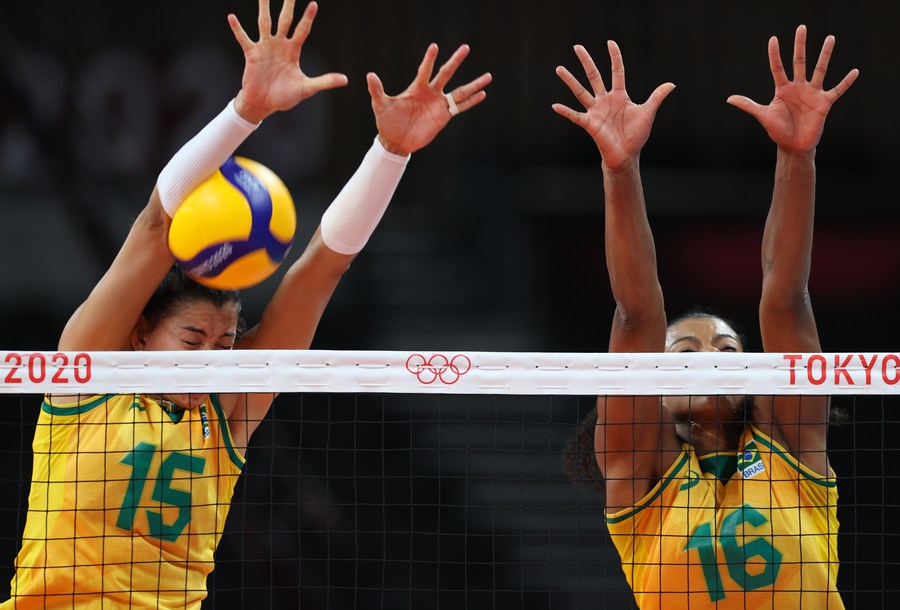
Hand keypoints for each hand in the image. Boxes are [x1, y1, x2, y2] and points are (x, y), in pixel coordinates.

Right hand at [229, 0, 347, 122]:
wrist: (264, 104)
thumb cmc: (285, 96)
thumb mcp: (307, 88)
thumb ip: (324, 82)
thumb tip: (345, 80)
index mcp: (293, 51)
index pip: (302, 30)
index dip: (308, 18)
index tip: (314, 4)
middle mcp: (279, 45)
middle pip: (285, 20)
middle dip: (288, 5)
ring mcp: (265, 47)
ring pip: (264, 22)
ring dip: (264, 8)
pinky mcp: (251, 54)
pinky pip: (244, 39)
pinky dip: (238, 29)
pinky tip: (232, 17)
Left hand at [367, 43, 491, 155]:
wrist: (396, 140)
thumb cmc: (387, 121)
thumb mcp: (380, 105)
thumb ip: (377, 90)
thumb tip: (369, 76)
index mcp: (416, 87)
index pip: (425, 69)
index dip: (429, 59)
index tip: (434, 47)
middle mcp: (430, 92)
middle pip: (446, 73)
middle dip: (455, 61)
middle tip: (466, 47)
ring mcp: (439, 103)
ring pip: (459, 91)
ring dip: (473, 84)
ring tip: (488, 76)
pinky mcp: (444, 116)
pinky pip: (460, 106)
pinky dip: (471, 101)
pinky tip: (482, 94)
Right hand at [553, 42, 674, 169]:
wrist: (627, 155)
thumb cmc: (636, 135)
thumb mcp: (648, 113)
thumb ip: (657, 97)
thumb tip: (671, 84)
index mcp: (619, 96)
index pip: (616, 71)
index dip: (614, 57)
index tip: (610, 43)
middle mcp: (605, 100)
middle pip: (594, 76)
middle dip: (586, 61)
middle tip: (577, 47)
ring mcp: (596, 111)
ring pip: (581, 91)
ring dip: (570, 80)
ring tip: (559, 68)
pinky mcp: (590, 123)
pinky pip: (575, 116)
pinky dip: (565, 111)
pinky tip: (555, 106)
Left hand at [727, 25, 858, 152]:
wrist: (793, 145)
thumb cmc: (778, 130)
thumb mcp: (763, 115)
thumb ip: (748, 105)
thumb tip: (728, 98)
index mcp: (783, 89)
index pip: (778, 67)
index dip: (775, 54)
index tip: (773, 39)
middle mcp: (798, 87)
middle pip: (799, 62)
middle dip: (800, 45)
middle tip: (801, 27)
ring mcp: (812, 93)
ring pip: (820, 69)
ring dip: (825, 55)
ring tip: (830, 38)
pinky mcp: (824, 103)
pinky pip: (837, 90)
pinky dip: (846, 82)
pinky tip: (854, 71)